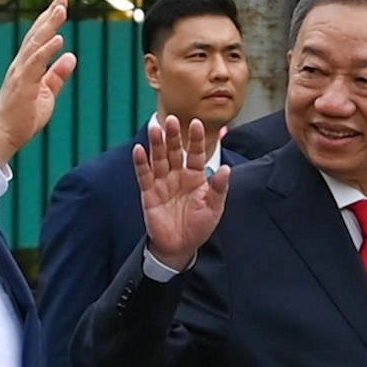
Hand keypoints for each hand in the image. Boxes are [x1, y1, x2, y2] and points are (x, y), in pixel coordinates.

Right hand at [0, 0, 78, 166]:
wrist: (3, 137)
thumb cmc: (21, 118)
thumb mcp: (46, 95)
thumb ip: (57, 76)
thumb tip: (70, 57)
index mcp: (27, 67)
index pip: (39, 39)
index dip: (50, 21)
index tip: (60, 4)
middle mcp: (22, 66)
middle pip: (37, 35)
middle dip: (50, 15)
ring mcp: (21, 73)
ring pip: (36, 44)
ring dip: (49, 25)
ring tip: (61, 9)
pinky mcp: (22, 84)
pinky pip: (36, 64)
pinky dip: (47, 50)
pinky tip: (58, 39)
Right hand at [136, 115, 230, 270]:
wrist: (180, 247)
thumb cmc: (198, 226)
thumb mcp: (214, 208)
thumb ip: (219, 188)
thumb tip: (227, 169)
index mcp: (196, 177)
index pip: (196, 153)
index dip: (196, 139)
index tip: (197, 123)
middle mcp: (178, 175)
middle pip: (175, 151)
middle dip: (174, 136)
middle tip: (173, 119)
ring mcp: (163, 183)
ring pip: (159, 159)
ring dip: (157, 144)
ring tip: (156, 129)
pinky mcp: (149, 193)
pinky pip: (144, 175)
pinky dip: (141, 163)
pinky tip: (139, 150)